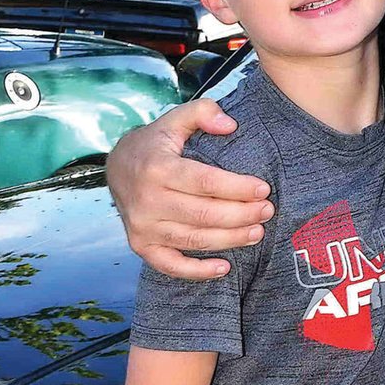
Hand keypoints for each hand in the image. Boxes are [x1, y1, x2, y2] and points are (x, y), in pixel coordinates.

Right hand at [106, 101, 272, 279]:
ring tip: (257, 232)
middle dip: (241, 214)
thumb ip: (203, 112)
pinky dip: (198, 271)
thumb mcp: (174, 119)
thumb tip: (229, 124)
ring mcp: (142, 227)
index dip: (237, 187)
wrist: (116, 168)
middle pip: (204, 214)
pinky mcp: (141, 246)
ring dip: (230, 240)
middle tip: (267, 210)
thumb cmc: (155, 145)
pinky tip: (225, 268)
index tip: (263, 189)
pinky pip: (171, 265)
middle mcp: (147, 201)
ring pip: (194, 240)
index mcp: (157, 168)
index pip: (205, 182)